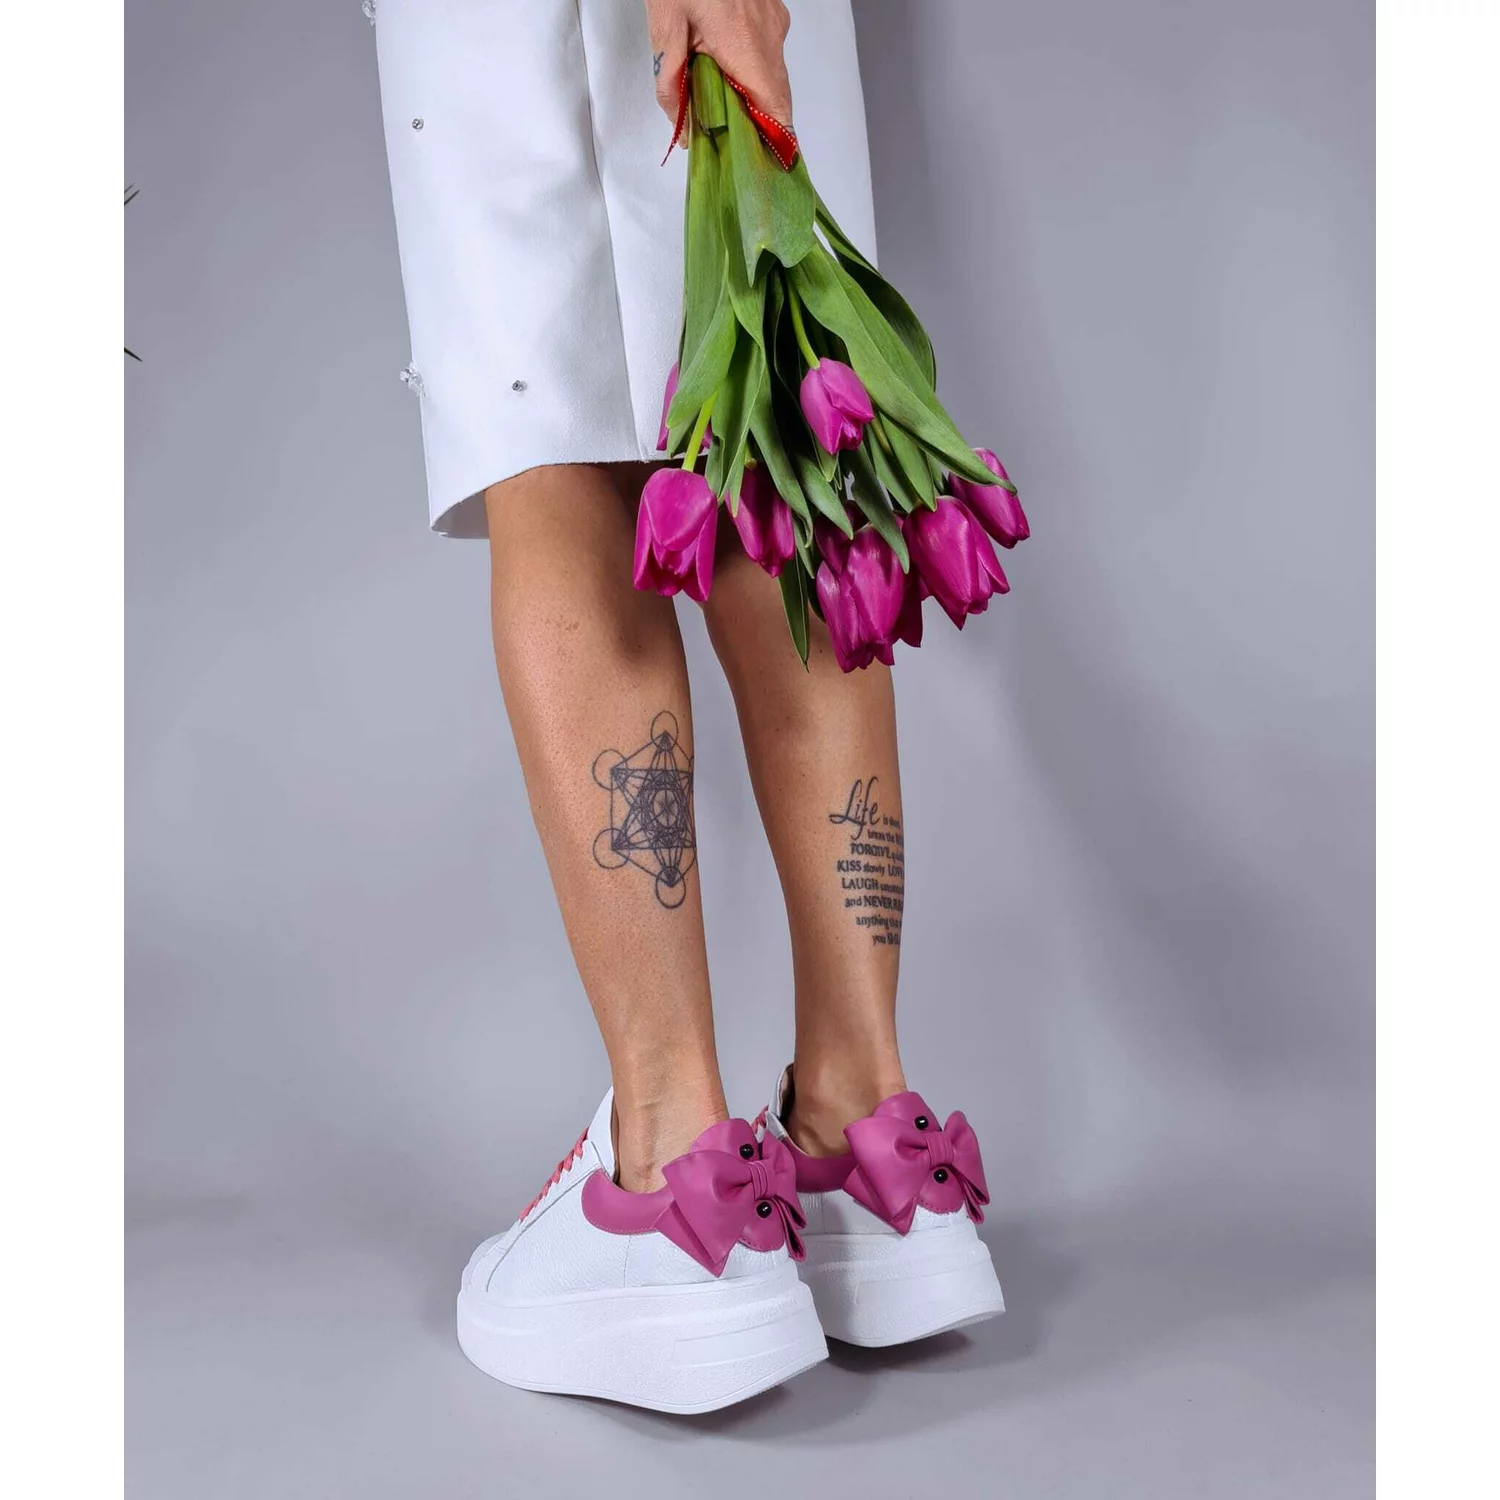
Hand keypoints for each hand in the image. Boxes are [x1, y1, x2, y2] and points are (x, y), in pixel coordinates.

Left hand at [645, 0, 793, 130]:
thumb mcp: (665, 25)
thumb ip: (670, 80)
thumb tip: (679, 123)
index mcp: (745, 47)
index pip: (776, 112)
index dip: (774, 144)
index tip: (760, 164)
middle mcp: (769, 36)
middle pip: (775, 99)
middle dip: (756, 124)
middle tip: (729, 139)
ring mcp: (773, 22)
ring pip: (771, 75)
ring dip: (751, 94)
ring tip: (718, 96)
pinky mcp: (770, 12)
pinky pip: (767, 52)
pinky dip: (750, 67)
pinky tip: (723, 63)